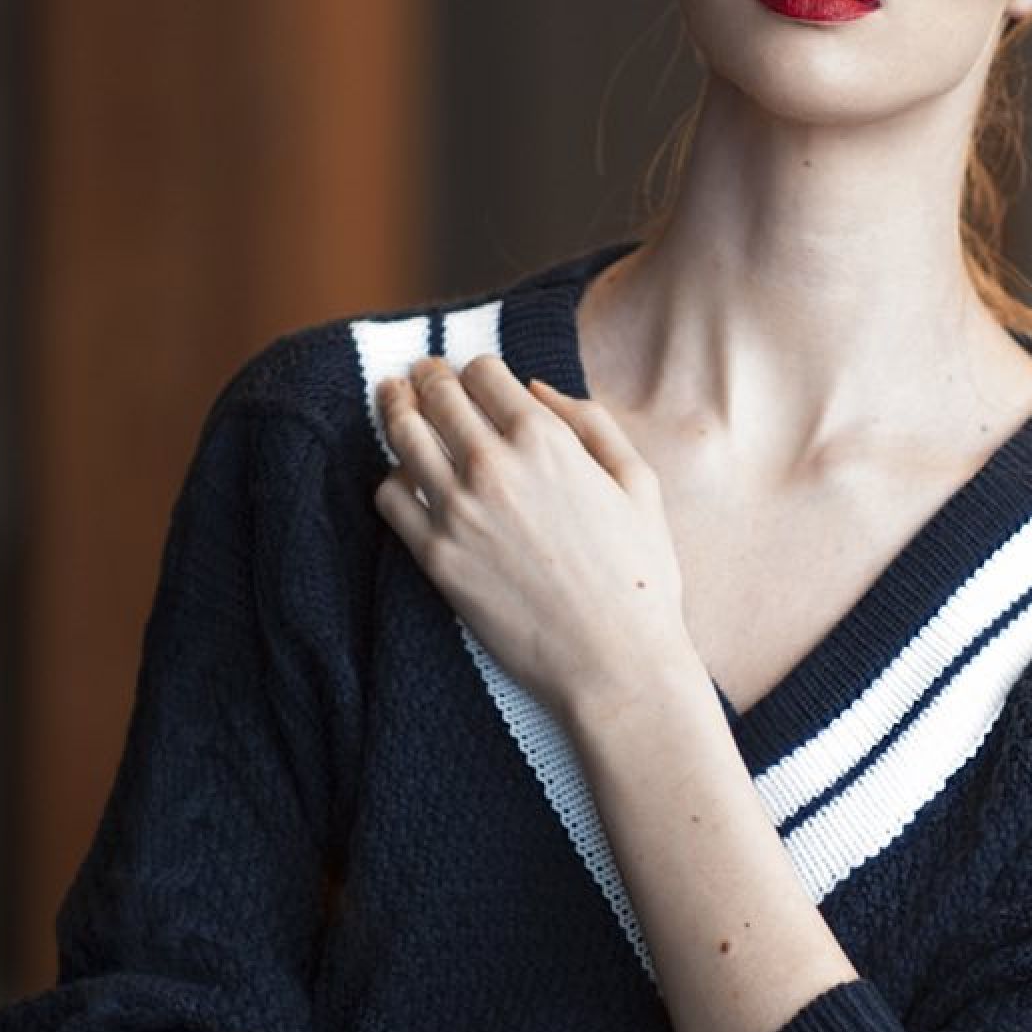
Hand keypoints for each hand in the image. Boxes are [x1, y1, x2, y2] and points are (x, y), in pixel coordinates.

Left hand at [372, 353, 693, 725]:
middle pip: (436, 395)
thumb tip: (537, 389)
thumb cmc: (640, 576)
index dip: (476, 368)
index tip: (472, 374)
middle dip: (427, 376)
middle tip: (420, 374)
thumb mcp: (640, 484)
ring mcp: (458, 511)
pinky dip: (393, 477)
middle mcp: (494, 466)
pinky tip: (405, 477)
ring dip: (395, 409)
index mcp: (548, 441)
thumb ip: (593, 424)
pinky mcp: (436, 557)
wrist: (615, 662)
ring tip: (394, 401)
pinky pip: (390, 497)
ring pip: (402, 435)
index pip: (484, 372)